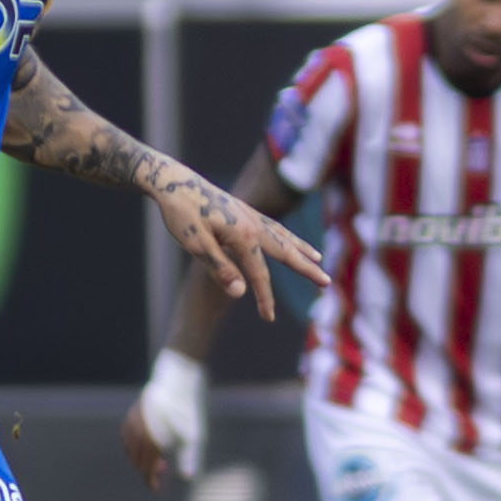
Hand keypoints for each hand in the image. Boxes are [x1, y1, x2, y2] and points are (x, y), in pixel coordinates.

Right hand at [124, 349, 207, 488]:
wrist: (175, 382)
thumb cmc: (186, 411)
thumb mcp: (192, 436)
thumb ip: (188, 457)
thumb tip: (187, 478)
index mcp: (153, 440)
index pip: (146, 469)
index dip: (151, 481)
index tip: (156, 489)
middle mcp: (139, 433)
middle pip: (137, 461)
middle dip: (148, 470)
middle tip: (163, 470)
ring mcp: (132, 423)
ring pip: (130, 450)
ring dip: (141, 458)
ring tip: (156, 458)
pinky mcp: (131, 415)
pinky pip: (126, 437)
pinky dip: (132, 446)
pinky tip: (144, 446)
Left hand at [150, 168, 326, 320]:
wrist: (173, 181)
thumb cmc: (181, 214)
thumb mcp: (196, 244)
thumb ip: (220, 268)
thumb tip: (241, 293)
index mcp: (242, 235)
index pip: (259, 273)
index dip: (264, 297)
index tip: (268, 318)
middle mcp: (253, 223)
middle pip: (285, 251)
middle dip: (305, 268)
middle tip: (326, 283)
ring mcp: (250, 214)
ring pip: (283, 235)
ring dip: (301, 249)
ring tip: (318, 259)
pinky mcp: (244, 209)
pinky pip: (273, 225)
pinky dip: (286, 234)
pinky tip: (288, 239)